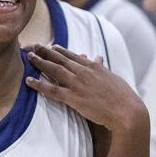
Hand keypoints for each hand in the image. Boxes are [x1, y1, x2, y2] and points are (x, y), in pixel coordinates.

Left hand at [26, 44, 147, 134]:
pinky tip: (28, 81)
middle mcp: (83, 72)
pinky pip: (52, 90)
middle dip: (44, 51)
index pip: (72, 56)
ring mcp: (77, 84)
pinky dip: (39, 85)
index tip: (49, 45)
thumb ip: (101, 67)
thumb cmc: (122, 96)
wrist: (127, 111)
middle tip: (32, 45)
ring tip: (28, 57)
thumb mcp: (111, 78)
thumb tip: (97, 57)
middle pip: (60, 59)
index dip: (59, 50)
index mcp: (93, 67)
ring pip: (54, 70)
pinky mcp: (73, 98)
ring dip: (40, 62)